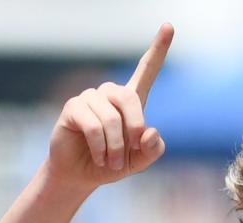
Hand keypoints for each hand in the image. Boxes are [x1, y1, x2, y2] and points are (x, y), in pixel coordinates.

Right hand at [47, 23, 172, 187]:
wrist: (81, 176)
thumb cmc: (111, 164)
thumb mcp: (138, 162)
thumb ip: (152, 150)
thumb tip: (150, 132)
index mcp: (130, 102)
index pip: (146, 70)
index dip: (158, 50)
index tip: (168, 26)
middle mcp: (110, 94)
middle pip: (130, 98)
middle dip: (134, 128)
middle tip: (132, 151)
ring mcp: (90, 98)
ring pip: (111, 118)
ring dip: (115, 147)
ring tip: (111, 163)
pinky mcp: (74, 108)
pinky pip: (93, 126)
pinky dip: (100, 147)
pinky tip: (99, 159)